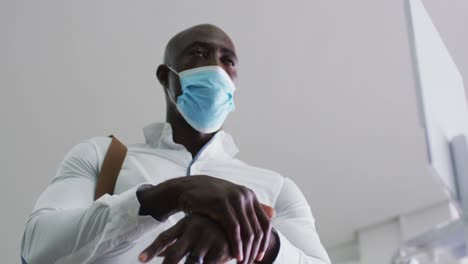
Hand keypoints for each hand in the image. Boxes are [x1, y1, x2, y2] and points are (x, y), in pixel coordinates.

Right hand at [137, 175, 274, 263]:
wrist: (187, 188)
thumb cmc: (209, 198)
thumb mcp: (231, 201)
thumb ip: (250, 209)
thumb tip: (274, 213)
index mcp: (250, 196)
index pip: (265, 222)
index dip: (264, 241)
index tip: (260, 257)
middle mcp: (245, 196)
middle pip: (257, 229)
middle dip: (255, 249)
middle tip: (251, 263)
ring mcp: (235, 199)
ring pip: (247, 231)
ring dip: (246, 250)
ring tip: (243, 263)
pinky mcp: (222, 204)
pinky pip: (234, 229)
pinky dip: (237, 245)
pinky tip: (236, 256)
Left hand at [138, 214, 232, 263]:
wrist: (241, 219)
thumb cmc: (210, 226)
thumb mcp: (191, 228)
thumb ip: (174, 242)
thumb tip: (155, 256)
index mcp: (186, 224)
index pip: (164, 238)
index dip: (152, 250)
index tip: (141, 260)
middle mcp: (195, 232)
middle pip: (175, 255)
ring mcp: (208, 241)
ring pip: (190, 263)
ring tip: (181, 262)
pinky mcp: (221, 251)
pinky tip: (207, 263)